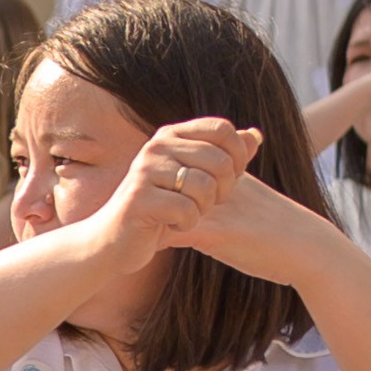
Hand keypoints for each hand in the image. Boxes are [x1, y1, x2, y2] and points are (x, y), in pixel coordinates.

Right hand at [88, 118, 264, 276]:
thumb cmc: (160, 209)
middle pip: (220, 161)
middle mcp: (156, 146)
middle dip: (222, 191)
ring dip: (202, 209)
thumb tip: (256, 136)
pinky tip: (170, 226)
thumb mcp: (193, 178)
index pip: (223, 130)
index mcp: (171, 135)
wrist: (114, 240)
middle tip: (204, 205)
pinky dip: (186, 225)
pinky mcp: (139, 199)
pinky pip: (187, 211)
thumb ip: (225, 156)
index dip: (238, 157)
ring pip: (205, 187)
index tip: (229, 180)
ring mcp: (145, 171)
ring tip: (184, 214)